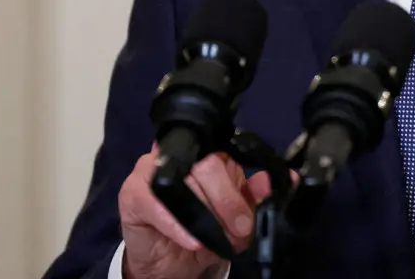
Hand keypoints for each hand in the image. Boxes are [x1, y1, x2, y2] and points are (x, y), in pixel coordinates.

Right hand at [118, 145, 274, 278]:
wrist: (167, 262)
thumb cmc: (199, 230)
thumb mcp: (232, 217)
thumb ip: (253, 196)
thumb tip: (282, 179)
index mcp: (206, 153)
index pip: (226, 154)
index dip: (239, 184)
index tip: (249, 216)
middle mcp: (179, 153)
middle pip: (207, 164)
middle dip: (226, 200)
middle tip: (238, 228)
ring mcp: (152, 168)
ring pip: (182, 179)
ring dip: (203, 214)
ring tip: (214, 239)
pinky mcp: (132, 191)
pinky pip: (154, 201)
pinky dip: (176, 223)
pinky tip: (191, 239)